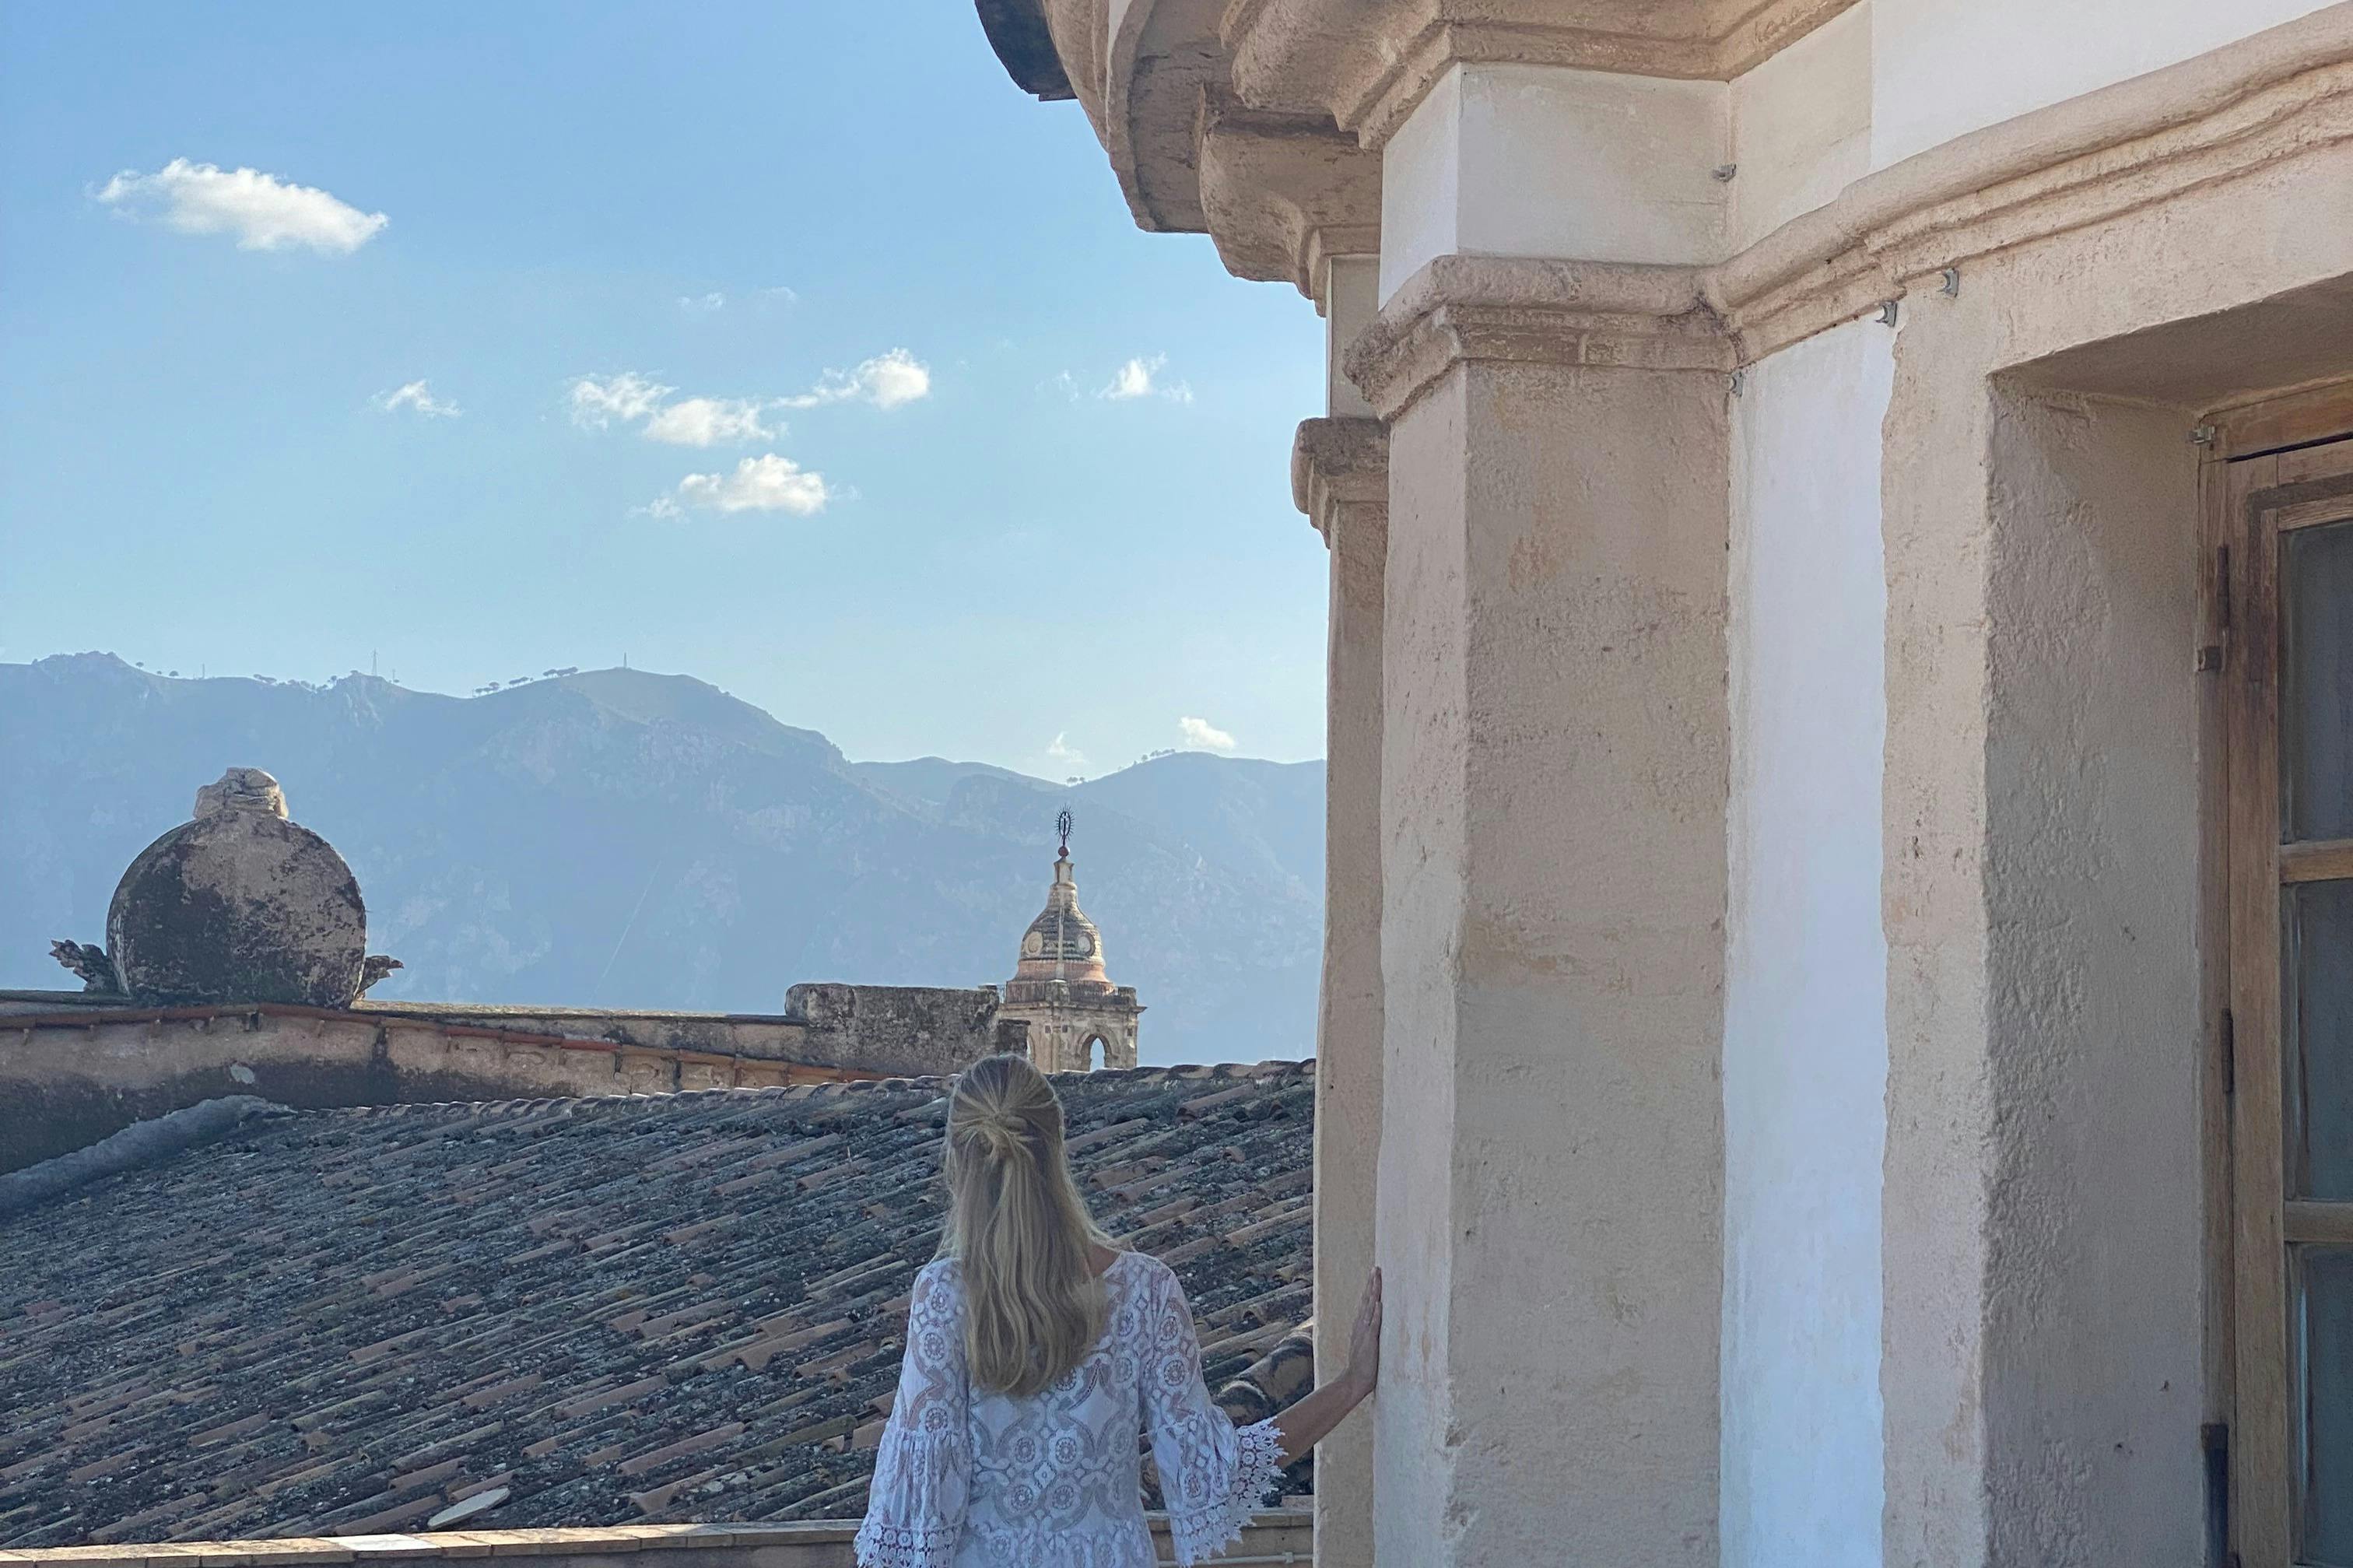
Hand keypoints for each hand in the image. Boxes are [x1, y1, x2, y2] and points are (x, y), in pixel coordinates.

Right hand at [1343, 1268, 1381, 1400]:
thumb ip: (1369, 1334)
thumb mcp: (1364, 1345)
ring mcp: (1364, 1332)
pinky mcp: (1370, 1341)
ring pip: (1370, 1307)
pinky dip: (1376, 1312)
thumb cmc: (1362, 1366)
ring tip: (1377, 1277)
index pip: (1366, 1302)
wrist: (1354, 1380)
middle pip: (1367, 1300)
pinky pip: (1374, 1324)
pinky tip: (1379, 1302)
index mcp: (1360, 1326)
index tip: (1374, 1274)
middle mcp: (1361, 1326)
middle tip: (1376, 1268)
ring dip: (1374, 1292)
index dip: (1370, 1288)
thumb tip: (1376, 1326)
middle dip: (1372, 1283)